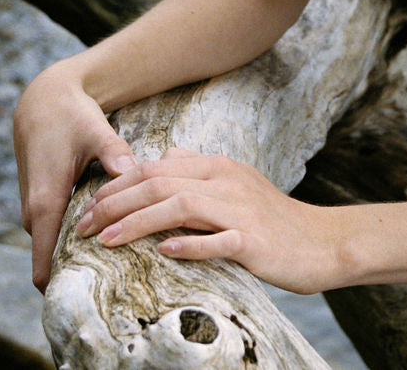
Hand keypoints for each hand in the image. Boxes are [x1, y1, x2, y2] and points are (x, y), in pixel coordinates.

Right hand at [14, 63, 136, 291]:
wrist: (43, 101)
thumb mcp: (96, 131)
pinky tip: (115, 232)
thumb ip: (115, 153)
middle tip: (130, 276)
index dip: (66, 286)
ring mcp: (37, 210)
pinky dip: (82, 236)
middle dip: (86, 272)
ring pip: (58, 247)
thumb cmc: (71, 116)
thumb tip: (132, 171)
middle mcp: (36, 213)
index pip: (45, 265)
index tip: (99, 296)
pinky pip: (59, 232)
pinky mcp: (44, 203)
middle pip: (55, 262)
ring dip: (86, 253)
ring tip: (128, 256)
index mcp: (46, 203)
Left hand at [74, 148, 341, 294]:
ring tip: (105, 240)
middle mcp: (227, 182)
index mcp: (219, 167)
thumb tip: (166, 153)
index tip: (89, 206)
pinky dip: (189, 245)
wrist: (322, 241)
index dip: (116, 185)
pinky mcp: (254, 241)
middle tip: (83, 225)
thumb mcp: (238, 183)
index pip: (156, 167)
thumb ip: (200, 169)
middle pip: (160, 183)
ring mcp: (241, 211)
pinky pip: (218, 240)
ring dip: (137, 222)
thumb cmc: (274, 218)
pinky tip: (164, 252)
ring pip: (180, 207)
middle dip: (114, 203)